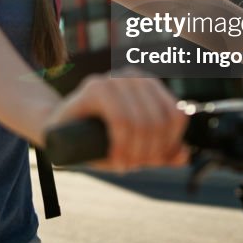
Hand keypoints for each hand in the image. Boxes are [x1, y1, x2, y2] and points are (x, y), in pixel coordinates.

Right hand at [44, 69, 188, 171]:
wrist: (57, 131)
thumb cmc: (96, 138)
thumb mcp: (133, 147)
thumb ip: (160, 152)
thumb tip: (185, 155)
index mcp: (148, 84)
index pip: (176, 115)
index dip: (170, 144)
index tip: (153, 160)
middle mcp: (133, 76)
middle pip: (160, 121)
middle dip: (151, 152)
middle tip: (135, 166)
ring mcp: (114, 79)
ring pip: (142, 122)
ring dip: (137, 153)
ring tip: (125, 165)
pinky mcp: (95, 87)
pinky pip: (122, 121)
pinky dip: (122, 146)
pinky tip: (116, 159)